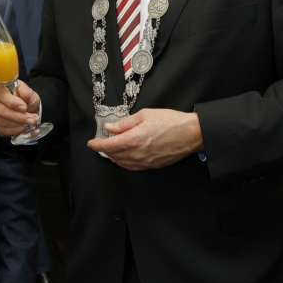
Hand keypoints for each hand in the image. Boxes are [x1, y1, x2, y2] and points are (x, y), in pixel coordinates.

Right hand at [0, 80, 40, 138]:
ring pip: (1, 121)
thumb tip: (23, 93)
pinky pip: (1, 130)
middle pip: (0, 110)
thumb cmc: (25, 98)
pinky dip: (13, 130)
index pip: (0, 94)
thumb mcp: (29, 92)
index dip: (11, 102)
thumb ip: (26, 93)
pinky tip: (21, 127)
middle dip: (17, 116)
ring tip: (30, 122)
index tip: (24, 107)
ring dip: (18, 124)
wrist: (25, 107)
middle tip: (31, 118)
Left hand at [87, 108, 202, 170]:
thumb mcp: (145, 115)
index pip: (107, 146)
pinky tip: (123, 157)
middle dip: (104, 150)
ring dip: (113, 157)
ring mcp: (144, 162)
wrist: (191, 134)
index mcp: (133, 139)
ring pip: (121, 163)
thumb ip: (124, 123)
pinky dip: (124, 162)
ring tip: (111, 149)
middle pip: (113, 156)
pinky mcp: (151, 166)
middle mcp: (137, 154)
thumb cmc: (171, 122)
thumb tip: (110, 128)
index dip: (96, 145)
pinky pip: (132, 167)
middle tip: (101, 143)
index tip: (91, 143)